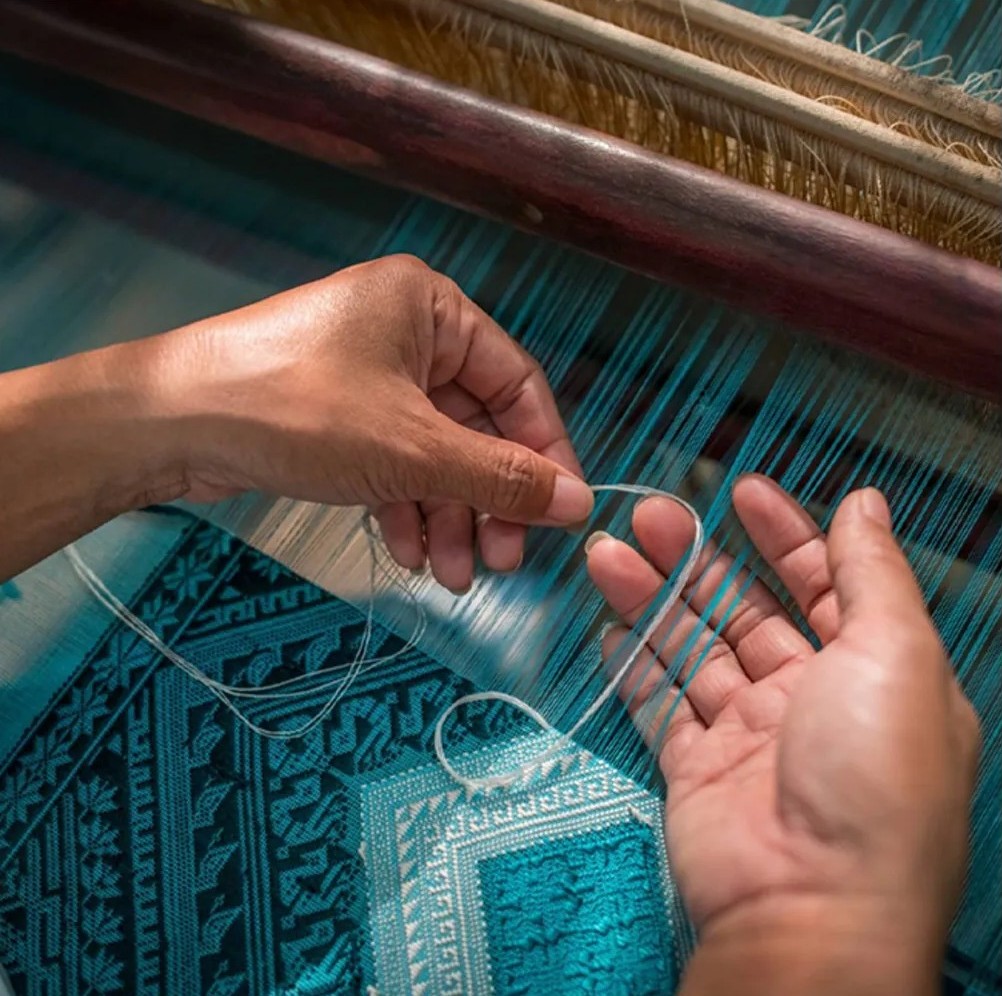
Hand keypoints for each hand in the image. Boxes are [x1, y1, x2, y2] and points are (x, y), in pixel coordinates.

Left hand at [146, 255, 592, 589]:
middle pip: (474, 426)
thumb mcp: (412, 449)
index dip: (545, 454)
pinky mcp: (336, 414)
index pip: (517, 382)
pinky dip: (405, 506)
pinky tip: (410, 552)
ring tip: (455, 575)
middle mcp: (405, 333)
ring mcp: (367, 375)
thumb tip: (577, 502)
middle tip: (503, 562)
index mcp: (432, 308)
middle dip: (488, 499)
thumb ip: (499, 476)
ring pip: (433, 452)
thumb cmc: (296, 411)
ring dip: (448, 514)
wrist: (169, 423)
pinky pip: (392, 461)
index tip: (561, 515)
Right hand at [587, 478, 979, 992]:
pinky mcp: (697, 771)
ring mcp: (748, 737)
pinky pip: (660, 706)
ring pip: (692, 650)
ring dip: (652, 599)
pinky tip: (608, 626)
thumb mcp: (895, 653)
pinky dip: (633, 665)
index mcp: (871, 672)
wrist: (810, 909)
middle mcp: (811, 701)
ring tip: (608, 554)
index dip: (784, 534)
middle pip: (744, 610)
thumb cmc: (873, 781)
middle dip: (698, 559)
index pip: (822, 584)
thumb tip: (865, 503)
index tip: (741, 491)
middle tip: (649, 515)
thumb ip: (873, 572)